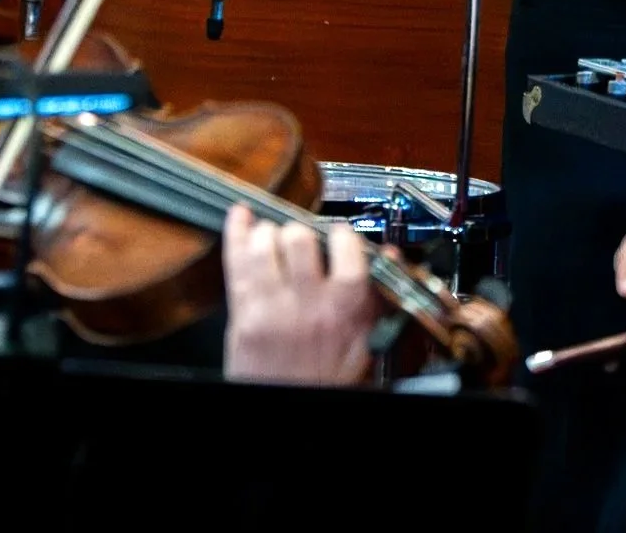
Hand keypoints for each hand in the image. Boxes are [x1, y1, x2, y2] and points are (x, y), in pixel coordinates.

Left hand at [222, 211, 379, 385]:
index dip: (341, 235)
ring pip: (265, 241)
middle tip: (300, 243)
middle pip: (299, 237)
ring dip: (268, 234)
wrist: (290, 408)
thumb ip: (378, 296)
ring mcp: (272, 306)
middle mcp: (308, 302)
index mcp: (345, 307)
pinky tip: (240, 218)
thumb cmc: (326, 381)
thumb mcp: (367, 343)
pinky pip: (235, 260)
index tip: (338, 237)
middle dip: (300, 233)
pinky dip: (235, 232)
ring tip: (272, 241)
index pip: (346, 245)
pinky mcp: (244, 314)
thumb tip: (390, 254)